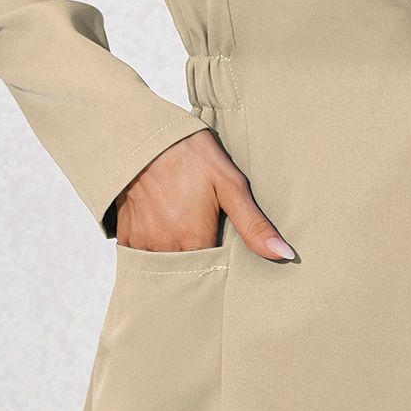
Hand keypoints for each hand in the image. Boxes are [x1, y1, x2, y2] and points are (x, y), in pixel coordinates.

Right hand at [112, 131, 295, 261]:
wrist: (147, 136)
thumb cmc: (193, 156)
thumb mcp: (231, 186)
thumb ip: (255, 225)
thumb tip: (284, 254)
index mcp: (195, 240)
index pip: (213, 275)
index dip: (223, 270)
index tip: (228, 258)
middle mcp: (166, 248)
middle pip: (188, 274)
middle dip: (199, 270)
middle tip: (206, 242)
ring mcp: (143, 243)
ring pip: (165, 268)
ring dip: (176, 261)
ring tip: (186, 237)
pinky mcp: (126, 236)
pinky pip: (141, 259)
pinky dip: (154, 252)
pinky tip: (164, 235)